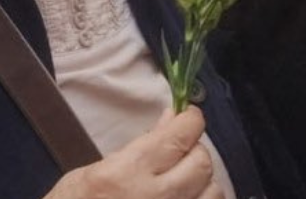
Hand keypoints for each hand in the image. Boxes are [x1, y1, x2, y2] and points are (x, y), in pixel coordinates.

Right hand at [44, 109, 221, 198]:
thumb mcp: (91, 172)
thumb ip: (136, 148)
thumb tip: (169, 122)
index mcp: (127, 173)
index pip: (178, 137)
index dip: (191, 120)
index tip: (189, 115)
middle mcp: (156, 198)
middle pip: (201, 163)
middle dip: (195, 148)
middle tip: (181, 147)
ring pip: (214, 192)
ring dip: (204, 180)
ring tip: (185, 178)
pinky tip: (187, 196)